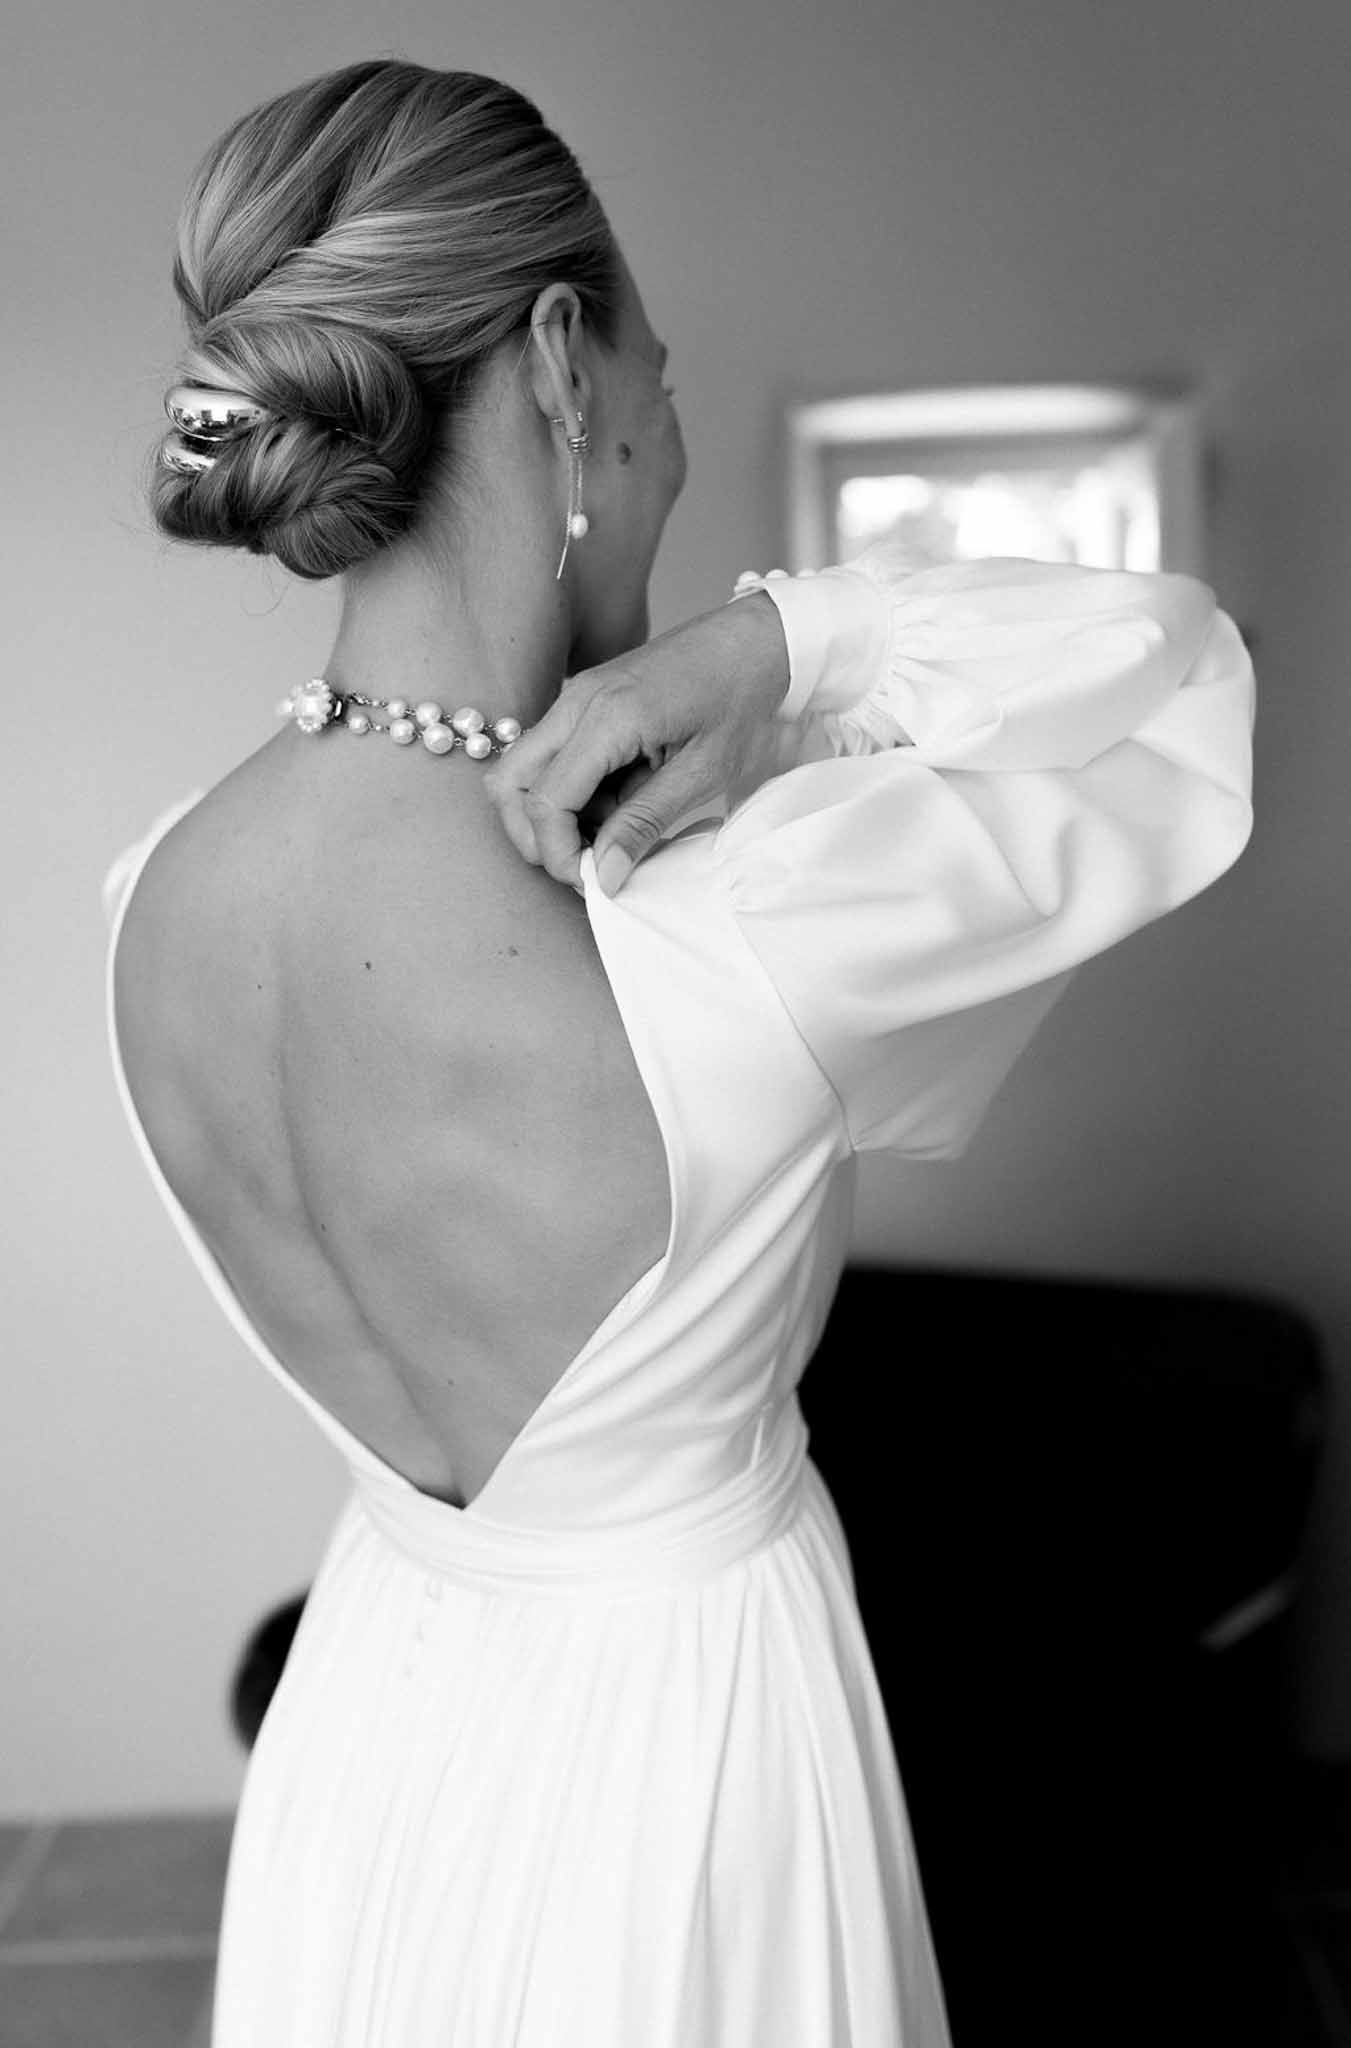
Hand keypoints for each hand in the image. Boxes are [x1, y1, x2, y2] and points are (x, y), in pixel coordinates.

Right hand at [482, 593, 789, 894]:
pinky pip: (551, 757)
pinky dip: (569, 792)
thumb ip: (644, 823)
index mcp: (607, 716)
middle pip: (509, 785)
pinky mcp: (583, 702)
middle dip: (535, 836)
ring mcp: (575, 698)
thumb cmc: (739, 698)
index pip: (546, 800)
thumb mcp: (702, 773)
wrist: (754, 642)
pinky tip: (616, 803)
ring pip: (522, 771)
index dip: (558, 853)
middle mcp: (576, 701)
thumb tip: (604, 876)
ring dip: (552, 815)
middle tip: (586, 862)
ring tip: (610, 829)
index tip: (593, 881)